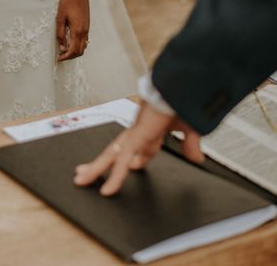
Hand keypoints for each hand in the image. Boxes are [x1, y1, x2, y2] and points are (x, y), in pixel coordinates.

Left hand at [56, 0, 89, 61]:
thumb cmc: (68, 3)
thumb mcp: (60, 18)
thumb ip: (60, 34)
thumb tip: (61, 47)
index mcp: (77, 30)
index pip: (73, 50)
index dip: (66, 57)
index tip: (59, 58)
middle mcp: (84, 31)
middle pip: (80, 51)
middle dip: (70, 56)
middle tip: (61, 56)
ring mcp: (87, 28)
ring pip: (83, 46)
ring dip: (75, 51)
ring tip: (65, 50)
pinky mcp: (87, 25)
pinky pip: (85, 40)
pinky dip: (78, 45)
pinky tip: (70, 42)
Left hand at [74, 100, 203, 195]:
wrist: (179, 87)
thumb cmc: (181, 99)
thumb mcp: (190, 127)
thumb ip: (190, 143)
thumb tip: (195, 158)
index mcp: (149, 129)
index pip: (137, 149)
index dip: (133, 161)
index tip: (131, 167)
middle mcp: (138, 132)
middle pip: (114, 152)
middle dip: (99, 163)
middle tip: (83, 172)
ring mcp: (135, 135)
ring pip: (110, 157)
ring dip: (96, 169)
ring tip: (81, 180)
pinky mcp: (137, 138)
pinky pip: (122, 161)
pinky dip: (115, 177)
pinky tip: (108, 190)